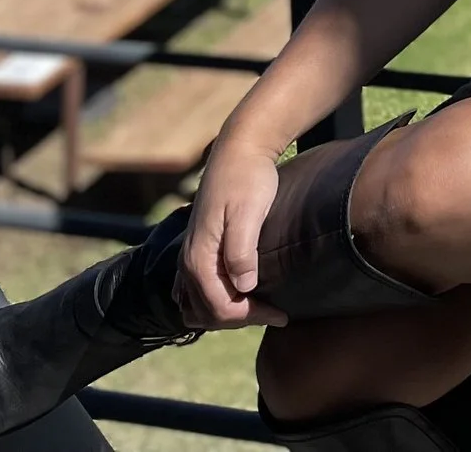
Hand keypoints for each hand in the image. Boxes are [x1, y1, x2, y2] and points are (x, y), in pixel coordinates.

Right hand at [180, 136, 289, 328]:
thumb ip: (242, 251)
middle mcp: (187, 262)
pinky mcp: (198, 249)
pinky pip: (194, 290)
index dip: (251, 316)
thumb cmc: (248, 180)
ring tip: (258, 308)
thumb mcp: (248, 213)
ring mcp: (189, 256)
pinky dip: (212, 301)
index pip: (220, 307)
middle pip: (206, 313)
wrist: (238, 152)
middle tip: (274, 313)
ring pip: (196, 305)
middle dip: (239, 319)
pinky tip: (238, 295)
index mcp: (199, 258)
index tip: (282, 314)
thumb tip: (244, 287)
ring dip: (224, 313)